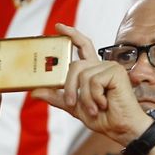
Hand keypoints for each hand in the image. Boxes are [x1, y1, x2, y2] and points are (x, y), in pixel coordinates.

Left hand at [31, 24, 151, 145]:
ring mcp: (109, 66)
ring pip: (82, 75)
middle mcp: (101, 65)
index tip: (58, 27)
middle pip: (75, 65)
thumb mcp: (74, 107)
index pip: (82, 46)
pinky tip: (104, 103)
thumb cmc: (103, 118)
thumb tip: (34, 92)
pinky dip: (94, 96)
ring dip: (85, 97)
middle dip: (70, 86)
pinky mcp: (115, 71)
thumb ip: (56, 97)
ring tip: (94, 108)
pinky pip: (93, 80)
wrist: (120, 128)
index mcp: (93, 70)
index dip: (71, 34)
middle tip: (72, 103)